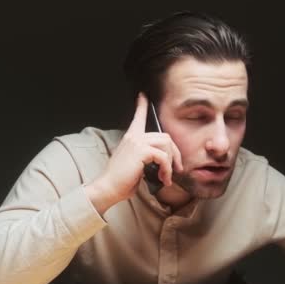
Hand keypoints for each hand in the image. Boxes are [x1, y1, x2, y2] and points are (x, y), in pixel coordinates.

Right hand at [85, 93, 182, 213]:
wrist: (108, 188)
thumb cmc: (121, 182)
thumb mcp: (136, 166)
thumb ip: (147, 158)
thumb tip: (163, 161)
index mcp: (130, 138)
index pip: (138, 117)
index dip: (141, 106)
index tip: (143, 95)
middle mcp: (133, 136)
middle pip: (165, 137)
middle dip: (175, 153)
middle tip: (176, 169)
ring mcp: (137, 142)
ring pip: (166, 145)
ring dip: (171, 163)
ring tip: (167, 177)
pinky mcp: (141, 150)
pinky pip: (163, 156)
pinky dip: (167, 169)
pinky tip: (164, 179)